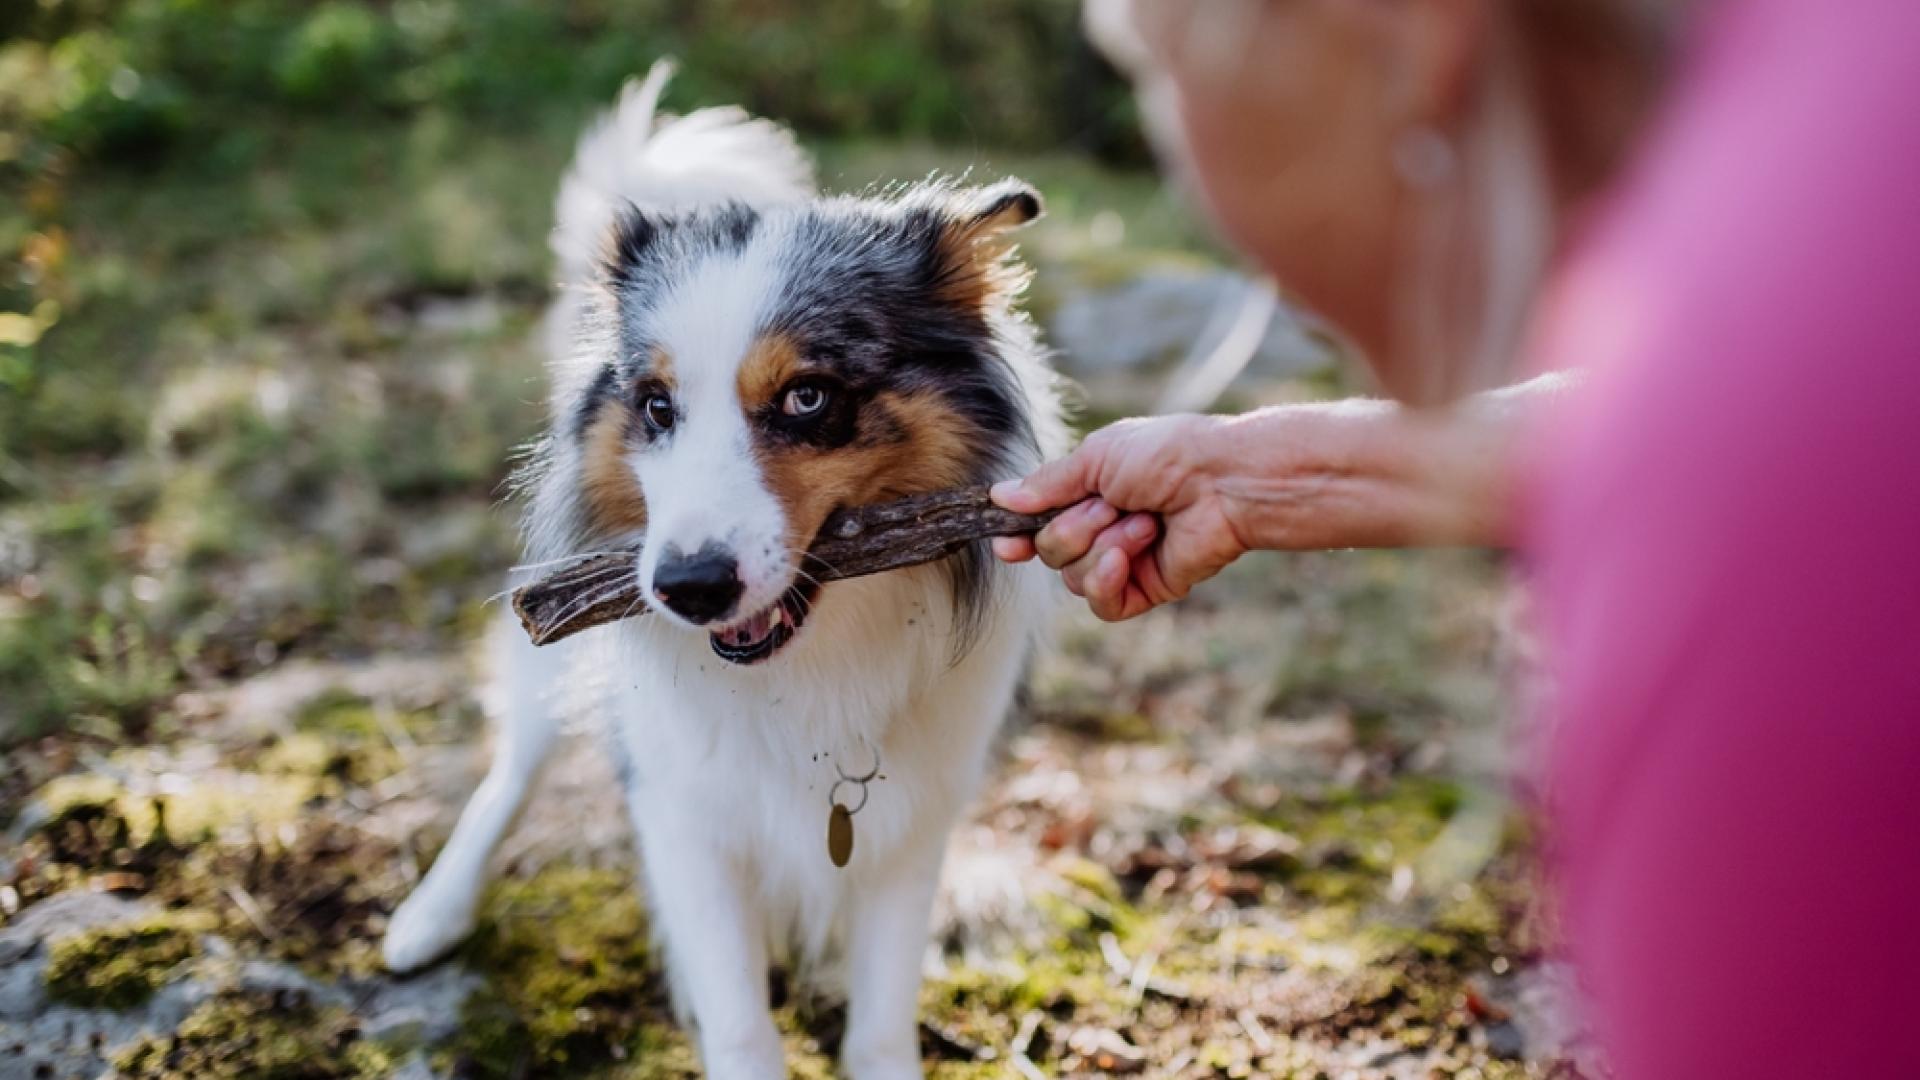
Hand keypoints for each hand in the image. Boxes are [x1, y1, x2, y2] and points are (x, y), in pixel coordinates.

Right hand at [991, 415, 1248, 620]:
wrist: (1222, 481)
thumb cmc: (1166, 455)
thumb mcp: (1096, 457)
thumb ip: (1048, 484)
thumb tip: (1000, 496)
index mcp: (1088, 493)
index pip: (1038, 525)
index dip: (1018, 537)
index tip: (1006, 543)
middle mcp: (1102, 529)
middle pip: (1049, 553)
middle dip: (1073, 530)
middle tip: (1111, 505)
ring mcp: (1124, 561)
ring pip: (1072, 579)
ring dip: (1102, 547)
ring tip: (1143, 523)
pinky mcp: (1146, 588)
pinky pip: (1102, 605)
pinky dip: (1106, 582)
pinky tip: (1125, 559)